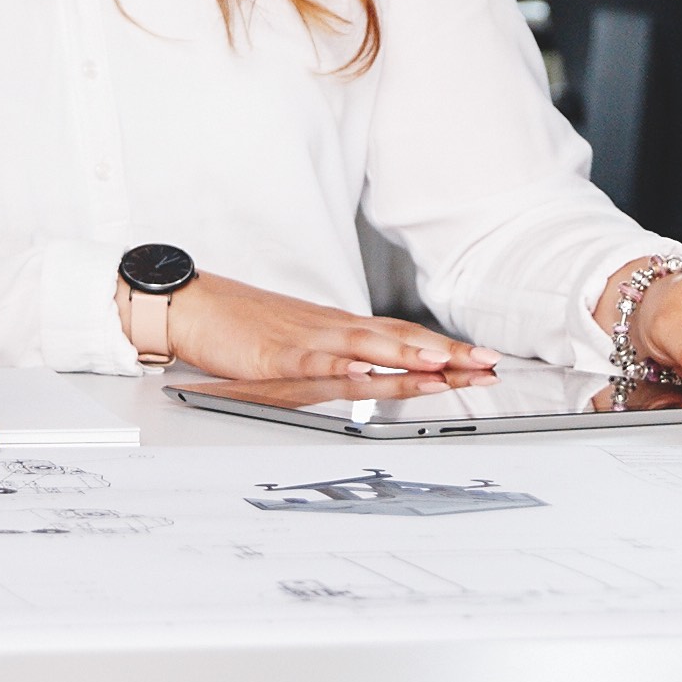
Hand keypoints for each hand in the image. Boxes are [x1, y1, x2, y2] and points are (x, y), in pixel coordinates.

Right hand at [155, 270, 489, 396]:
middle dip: (445, 352)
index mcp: (340, 328)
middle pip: (398, 339)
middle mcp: (332, 330)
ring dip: (406, 356)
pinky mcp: (275, 358)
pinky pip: (314, 364)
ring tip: (443, 364)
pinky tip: (362, 374)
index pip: (403, 337)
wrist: (195, 305)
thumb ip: (338, 360)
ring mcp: (306, 342)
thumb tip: (373, 377)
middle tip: (486, 363)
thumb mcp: (301, 343)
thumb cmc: (244, 326)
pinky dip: (341, 370)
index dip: (445, 347)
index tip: (483, 359)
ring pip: (365, 348)